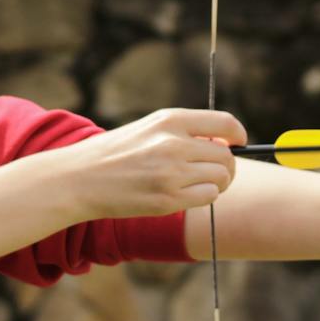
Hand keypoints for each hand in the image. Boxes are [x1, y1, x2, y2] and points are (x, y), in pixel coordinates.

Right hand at [52, 108, 248, 221]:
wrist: (79, 178)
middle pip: (227, 156)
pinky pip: (208, 197)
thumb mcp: (148, 128)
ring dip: (216, 183)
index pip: (225, 123)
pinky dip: (203, 197)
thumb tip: (225, 142)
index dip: (239, 135)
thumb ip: (184, 132)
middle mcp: (174, 144)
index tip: (239, 142)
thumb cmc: (115, 153)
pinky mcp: (167, 200)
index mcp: (169, 120)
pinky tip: (183, 195)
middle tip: (211, 171)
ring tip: (194, 184)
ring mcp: (171, 173)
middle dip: (226, 165)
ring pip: (221, 178)